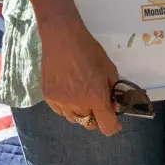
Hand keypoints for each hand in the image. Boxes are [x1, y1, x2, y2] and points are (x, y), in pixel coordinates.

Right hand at [39, 19, 121, 135]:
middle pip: (89, 124)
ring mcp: (61, 102)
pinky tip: (68, 92)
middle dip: (96, 117)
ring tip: (81, 96)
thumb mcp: (109, 68)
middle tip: (97, 103)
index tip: (115, 121)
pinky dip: (67, 106)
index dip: (113, 126)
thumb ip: (113, 89)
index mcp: (96, 98)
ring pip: (74, 118)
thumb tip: (114, 104)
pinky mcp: (48, 97)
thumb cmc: (89, 50)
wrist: (62, 38)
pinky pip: (60, 110)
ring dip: (81, 112)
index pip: (107, 127)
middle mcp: (78, 105)